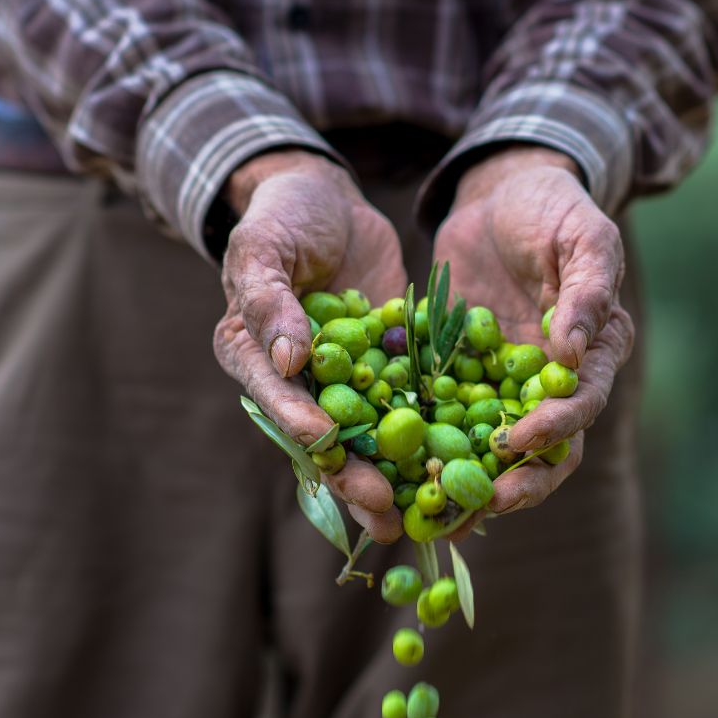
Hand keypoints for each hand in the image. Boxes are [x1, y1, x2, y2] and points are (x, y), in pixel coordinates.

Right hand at [213, 150, 407, 541]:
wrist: (328, 198)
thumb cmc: (282, 216)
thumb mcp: (264, 246)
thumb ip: (269, 300)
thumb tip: (289, 357)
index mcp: (253, 356)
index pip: (275, 397)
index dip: (300, 424)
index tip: (327, 444)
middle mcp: (297, 382)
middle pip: (325, 440)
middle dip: (356, 477)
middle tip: (384, 513)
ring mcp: (346, 381)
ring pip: (370, 438)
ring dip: (396, 478)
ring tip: (423, 519)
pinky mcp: (387, 370)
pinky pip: (409, 407)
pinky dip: (432, 436)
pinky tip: (463, 466)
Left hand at [433, 146, 635, 527]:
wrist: (499, 194)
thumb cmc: (551, 209)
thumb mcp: (581, 235)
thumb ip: (588, 289)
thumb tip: (574, 351)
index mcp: (595, 352)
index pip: (583, 404)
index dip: (555, 428)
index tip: (519, 438)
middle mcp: (554, 383)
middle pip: (546, 451)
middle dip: (518, 483)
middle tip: (484, 505)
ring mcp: (505, 388)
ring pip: (496, 452)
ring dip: (473, 487)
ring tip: (440, 518)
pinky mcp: (462, 382)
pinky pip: (449, 425)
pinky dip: (431, 455)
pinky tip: (401, 480)